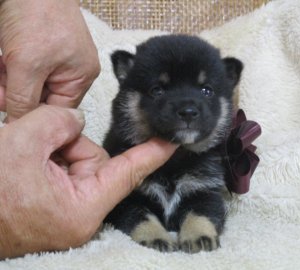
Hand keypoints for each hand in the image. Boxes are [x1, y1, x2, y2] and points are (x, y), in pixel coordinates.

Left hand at [0, 0, 99, 120]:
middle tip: (0, 86)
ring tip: (1, 66)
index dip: (33, 113)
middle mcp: (74, 71)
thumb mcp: (26, 64)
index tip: (9, 109)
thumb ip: (22, 100)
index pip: (58, 110)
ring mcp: (59, 60)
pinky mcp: (43, 50)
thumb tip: (18, 126)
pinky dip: (11, 69)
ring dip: (9, 81)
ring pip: (31, 85)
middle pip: (43, 98)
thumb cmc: (37, 13)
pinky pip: (27, 70)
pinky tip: (2, 61)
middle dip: (16, 93)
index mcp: (81, 77)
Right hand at [0, 105, 176, 258]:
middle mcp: (80, 215)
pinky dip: (50, 158)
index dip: (152, 155)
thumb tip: (75, 119)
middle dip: (72, 144)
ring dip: (56, 150)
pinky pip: (65, 172)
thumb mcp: (20, 143)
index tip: (173, 144)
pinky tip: (28, 162)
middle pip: (97, 162)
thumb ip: (58, 122)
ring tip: (25, 156)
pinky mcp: (55, 207)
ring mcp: (67, 213)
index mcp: (81, 208)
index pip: (127, 173)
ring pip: (79, 163)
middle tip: (39, 144)